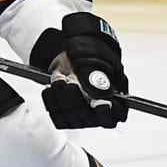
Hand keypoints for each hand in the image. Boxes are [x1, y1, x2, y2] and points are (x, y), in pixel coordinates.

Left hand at [32, 12, 127, 127]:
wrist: (72, 47)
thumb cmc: (90, 50)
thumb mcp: (92, 57)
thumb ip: (96, 75)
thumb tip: (101, 92)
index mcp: (114, 95)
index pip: (115, 116)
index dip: (106, 113)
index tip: (99, 104)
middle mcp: (98, 108)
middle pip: (87, 119)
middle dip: (75, 99)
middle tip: (71, 83)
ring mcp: (82, 112)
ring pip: (70, 118)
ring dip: (60, 98)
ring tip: (60, 80)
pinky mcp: (66, 112)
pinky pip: (56, 116)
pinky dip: (51, 100)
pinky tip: (53, 86)